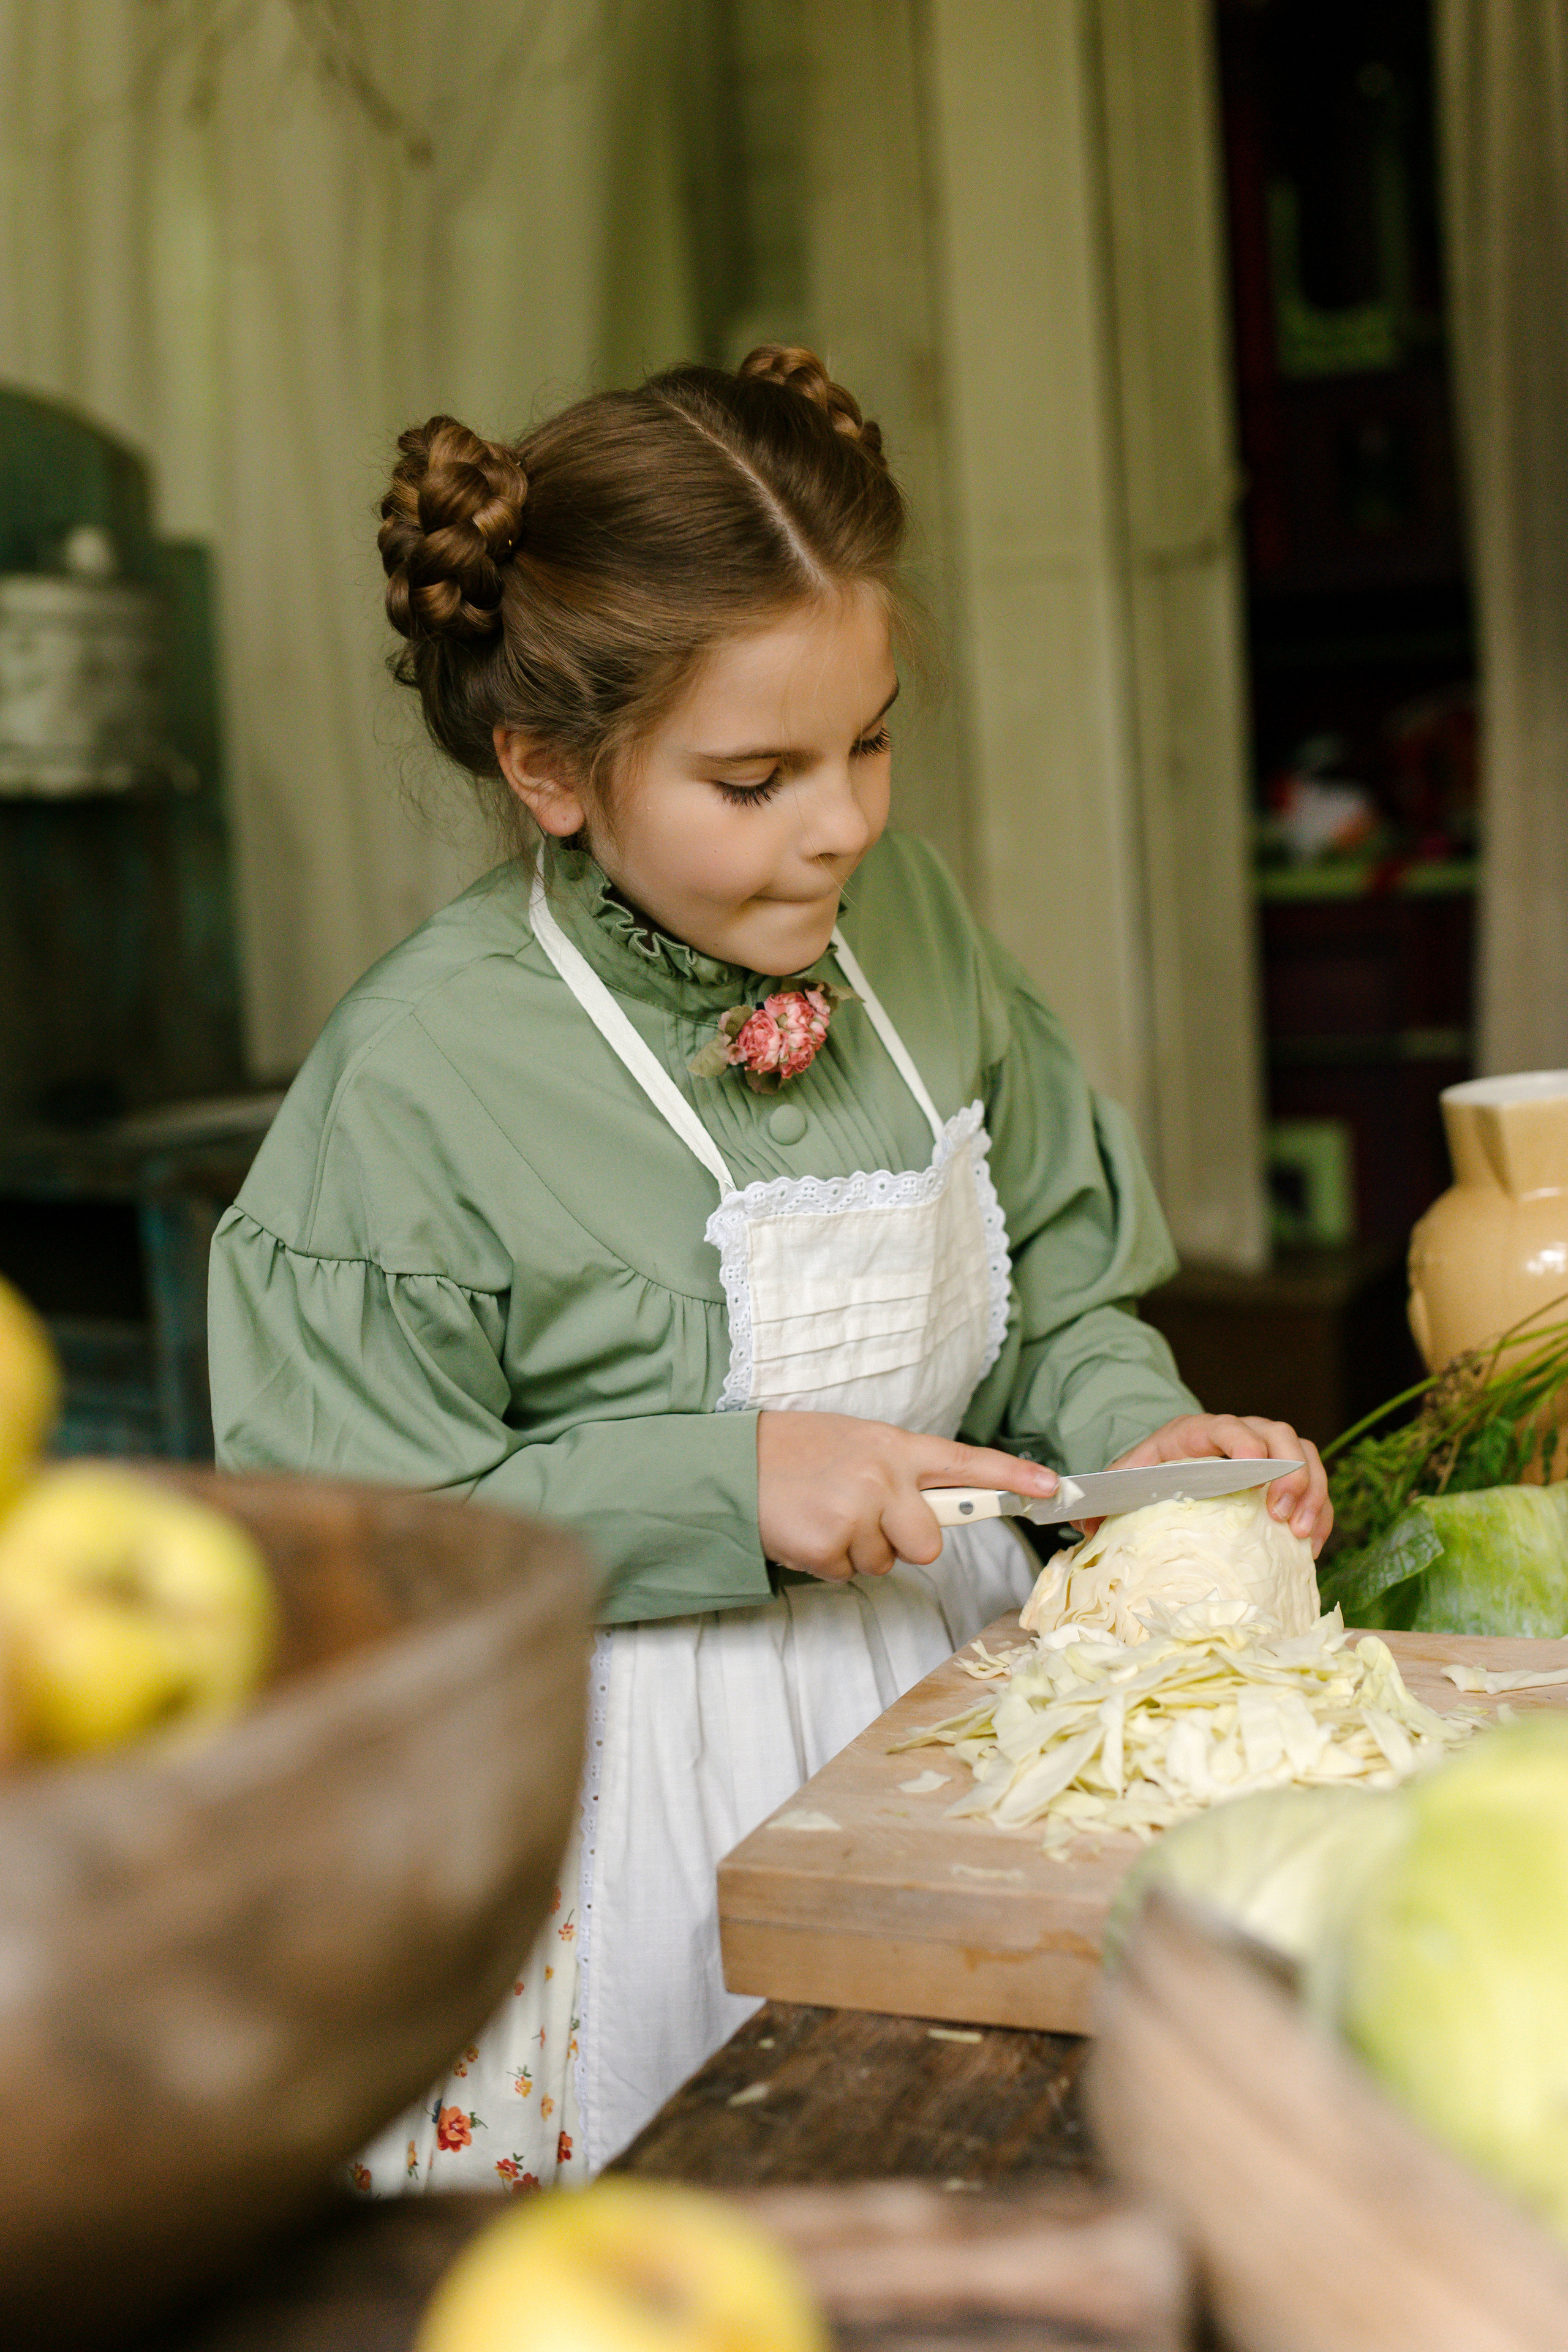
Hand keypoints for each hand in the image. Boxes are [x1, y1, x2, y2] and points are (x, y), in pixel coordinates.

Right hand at [756, 1412, 1059, 1582]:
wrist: (733, 1463)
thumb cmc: (797, 1454)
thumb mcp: (857, 1445)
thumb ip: (900, 1472)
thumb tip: (936, 1507)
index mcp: (894, 1446)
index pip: (966, 1462)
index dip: (1012, 1478)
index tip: (1052, 1488)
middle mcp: (883, 1477)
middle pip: (931, 1541)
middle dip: (903, 1542)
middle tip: (861, 1517)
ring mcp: (858, 1511)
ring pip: (887, 1562)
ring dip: (857, 1550)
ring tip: (823, 1515)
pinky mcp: (830, 1545)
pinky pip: (850, 1573)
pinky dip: (828, 1562)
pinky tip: (806, 1530)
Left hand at [1100, 1414, 1332, 1555]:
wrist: (1168, 1463)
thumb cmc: (1150, 1472)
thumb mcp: (1126, 1480)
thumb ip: (1104, 1498)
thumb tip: (1082, 1527)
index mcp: (1197, 1432)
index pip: (1228, 1426)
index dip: (1244, 1442)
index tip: (1252, 1468)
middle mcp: (1240, 1433)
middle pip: (1280, 1435)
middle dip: (1288, 1472)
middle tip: (1281, 1514)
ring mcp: (1268, 1451)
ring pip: (1306, 1455)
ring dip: (1311, 1492)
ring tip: (1300, 1533)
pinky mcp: (1285, 1476)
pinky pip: (1316, 1486)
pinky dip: (1319, 1513)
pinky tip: (1310, 1544)